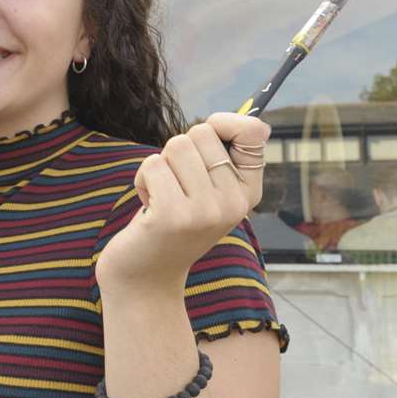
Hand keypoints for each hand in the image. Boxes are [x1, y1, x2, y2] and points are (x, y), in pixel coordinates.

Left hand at [96, 115, 271, 295]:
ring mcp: (206, 211)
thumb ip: (221, 158)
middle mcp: (234, 203)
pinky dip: (142, 179)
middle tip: (176, 184)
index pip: (254, 131)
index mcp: (248, 192)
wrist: (147, 277)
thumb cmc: (173, 223)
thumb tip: (241, 120)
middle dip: (179, 150)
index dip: (226, 121)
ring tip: (162, 196)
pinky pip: (153, 165)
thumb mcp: (208, 192)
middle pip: (202, 132)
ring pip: (176, 145)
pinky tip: (149, 206)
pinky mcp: (173, 216)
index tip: (208, 135)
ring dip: (159, 166)